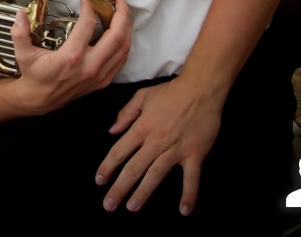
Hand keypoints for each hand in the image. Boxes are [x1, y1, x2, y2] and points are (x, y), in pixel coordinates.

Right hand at [11, 0, 131, 114]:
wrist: (41, 99)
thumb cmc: (34, 74)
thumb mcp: (23, 54)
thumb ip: (19, 34)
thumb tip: (20, 14)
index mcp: (71, 57)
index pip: (88, 25)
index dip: (90, 7)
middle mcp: (89, 66)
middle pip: (116, 36)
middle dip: (121, 14)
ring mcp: (99, 75)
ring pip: (123, 48)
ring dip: (126, 27)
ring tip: (123, 11)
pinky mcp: (103, 80)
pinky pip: (121, 59)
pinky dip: (125, 43)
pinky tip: (122, 32)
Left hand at [95, 75, 223, 216]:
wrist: (200, 89)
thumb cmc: (170, 92)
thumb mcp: (142, 96)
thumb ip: (125, 114)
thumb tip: (112, 131)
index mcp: (141, 128)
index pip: (119, 151)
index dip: (108, 167)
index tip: (99, 181)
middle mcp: (155, 142)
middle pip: (134, 168)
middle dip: (120, 188)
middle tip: (109, 205)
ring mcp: (176, 150)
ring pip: (156, 175)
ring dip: (143, 193)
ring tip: (132, 207)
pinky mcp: (194, 155)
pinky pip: (191, 178)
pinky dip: (189, 195)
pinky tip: (184, 211)